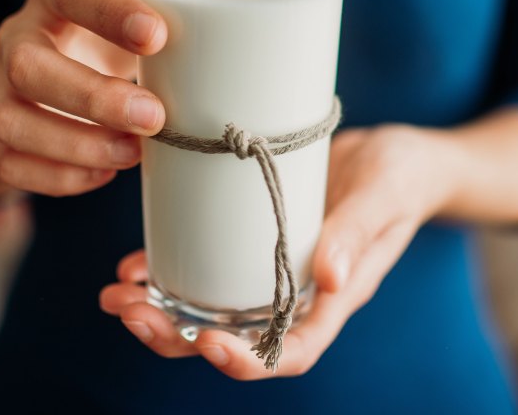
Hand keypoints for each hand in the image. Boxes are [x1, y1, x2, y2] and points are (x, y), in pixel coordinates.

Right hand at [0, 0, 166, 195]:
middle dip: (93, 97)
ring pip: (12, 121)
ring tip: (133, 153)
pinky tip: (105, 172)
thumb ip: (168, 29)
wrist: (56, 68)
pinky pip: (10, 163)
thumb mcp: (136, 17)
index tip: (157, 36)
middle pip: (29, 65)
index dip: (109, 12)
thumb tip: (230, 65)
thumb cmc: (113, 38)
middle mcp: (17, 35)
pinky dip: (60, 175)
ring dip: (77, 144)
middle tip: (153, 116)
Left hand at [100, 125, 454, 378]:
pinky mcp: (255, 240)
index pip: (291, 351)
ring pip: (211, 308)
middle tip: (128, 313)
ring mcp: (273, 270)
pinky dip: (168, 271)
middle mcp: (297, 294)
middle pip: (234, 338)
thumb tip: (326, 278)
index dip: (247, 361)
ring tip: (115, 294)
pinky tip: (136, 263)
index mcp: (334, 297)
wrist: (397, 156)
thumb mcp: (385, 195)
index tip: (205, 344)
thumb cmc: (402, 176)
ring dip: (160, 310)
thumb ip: (358, 232)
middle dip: (177, 337)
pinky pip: (208, 267)